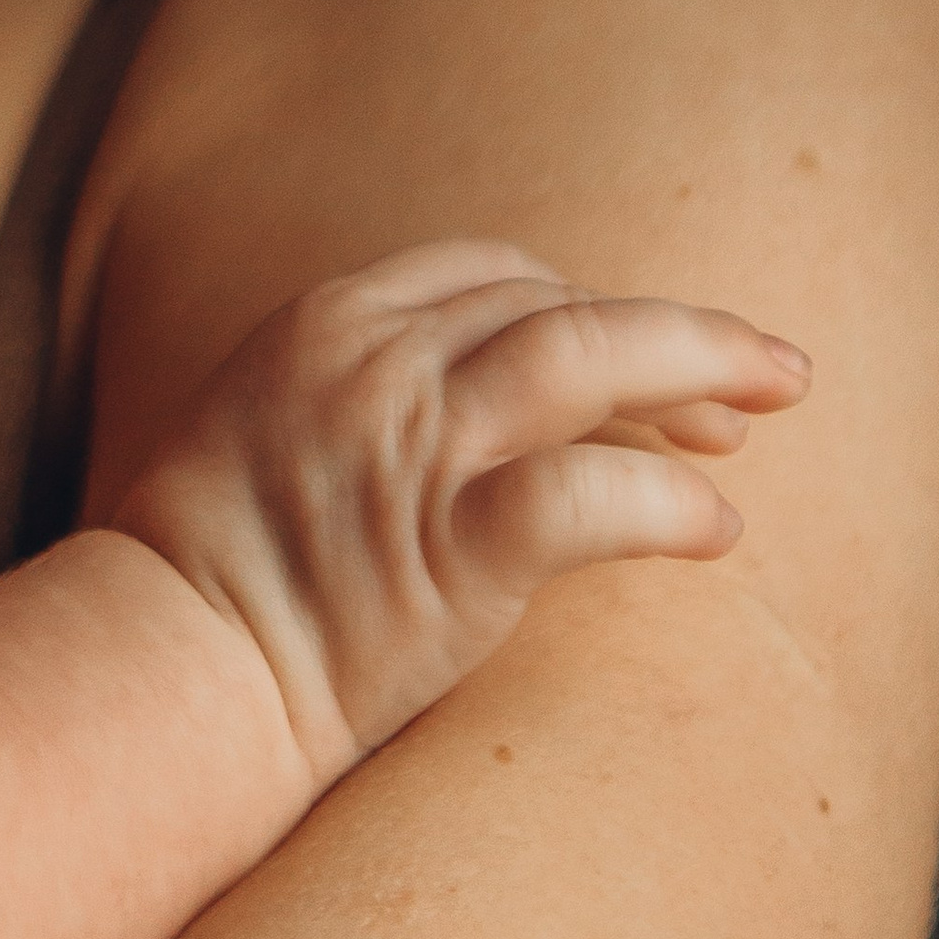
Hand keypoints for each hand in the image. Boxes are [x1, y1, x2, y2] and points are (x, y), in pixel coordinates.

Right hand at [117, 239, 810, 781]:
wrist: (166, 668)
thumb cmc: (210, 571)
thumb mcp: (266, 422)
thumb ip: (361, 387)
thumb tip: (479, 402)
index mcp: (325, 322)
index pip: (492, 271)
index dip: (582, 304)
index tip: (638, 361)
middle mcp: (374, 363)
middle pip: (557, 304)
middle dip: (668, 336)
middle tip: (757, 381)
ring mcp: (411, 447)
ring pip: (588, 355)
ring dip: (700, 362)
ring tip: (773, 401)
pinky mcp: (448, 548)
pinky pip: (587, 497)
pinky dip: (668, 505)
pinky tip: (712, 533)